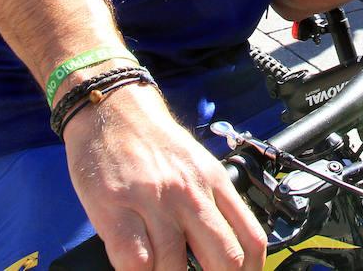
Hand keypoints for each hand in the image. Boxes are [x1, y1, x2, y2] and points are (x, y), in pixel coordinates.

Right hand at [62, 82, 264, 270]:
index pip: (250, 239)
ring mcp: (153, 201)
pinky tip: (138, 267)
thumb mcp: (197, 163)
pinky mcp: (115, 209)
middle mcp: (189, 192)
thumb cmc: (152, 139)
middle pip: (223, 259)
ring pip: (174, 267)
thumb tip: (228, 246)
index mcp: (214, 181)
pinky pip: (135, 261)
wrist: (111, 107)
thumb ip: (213, 201)